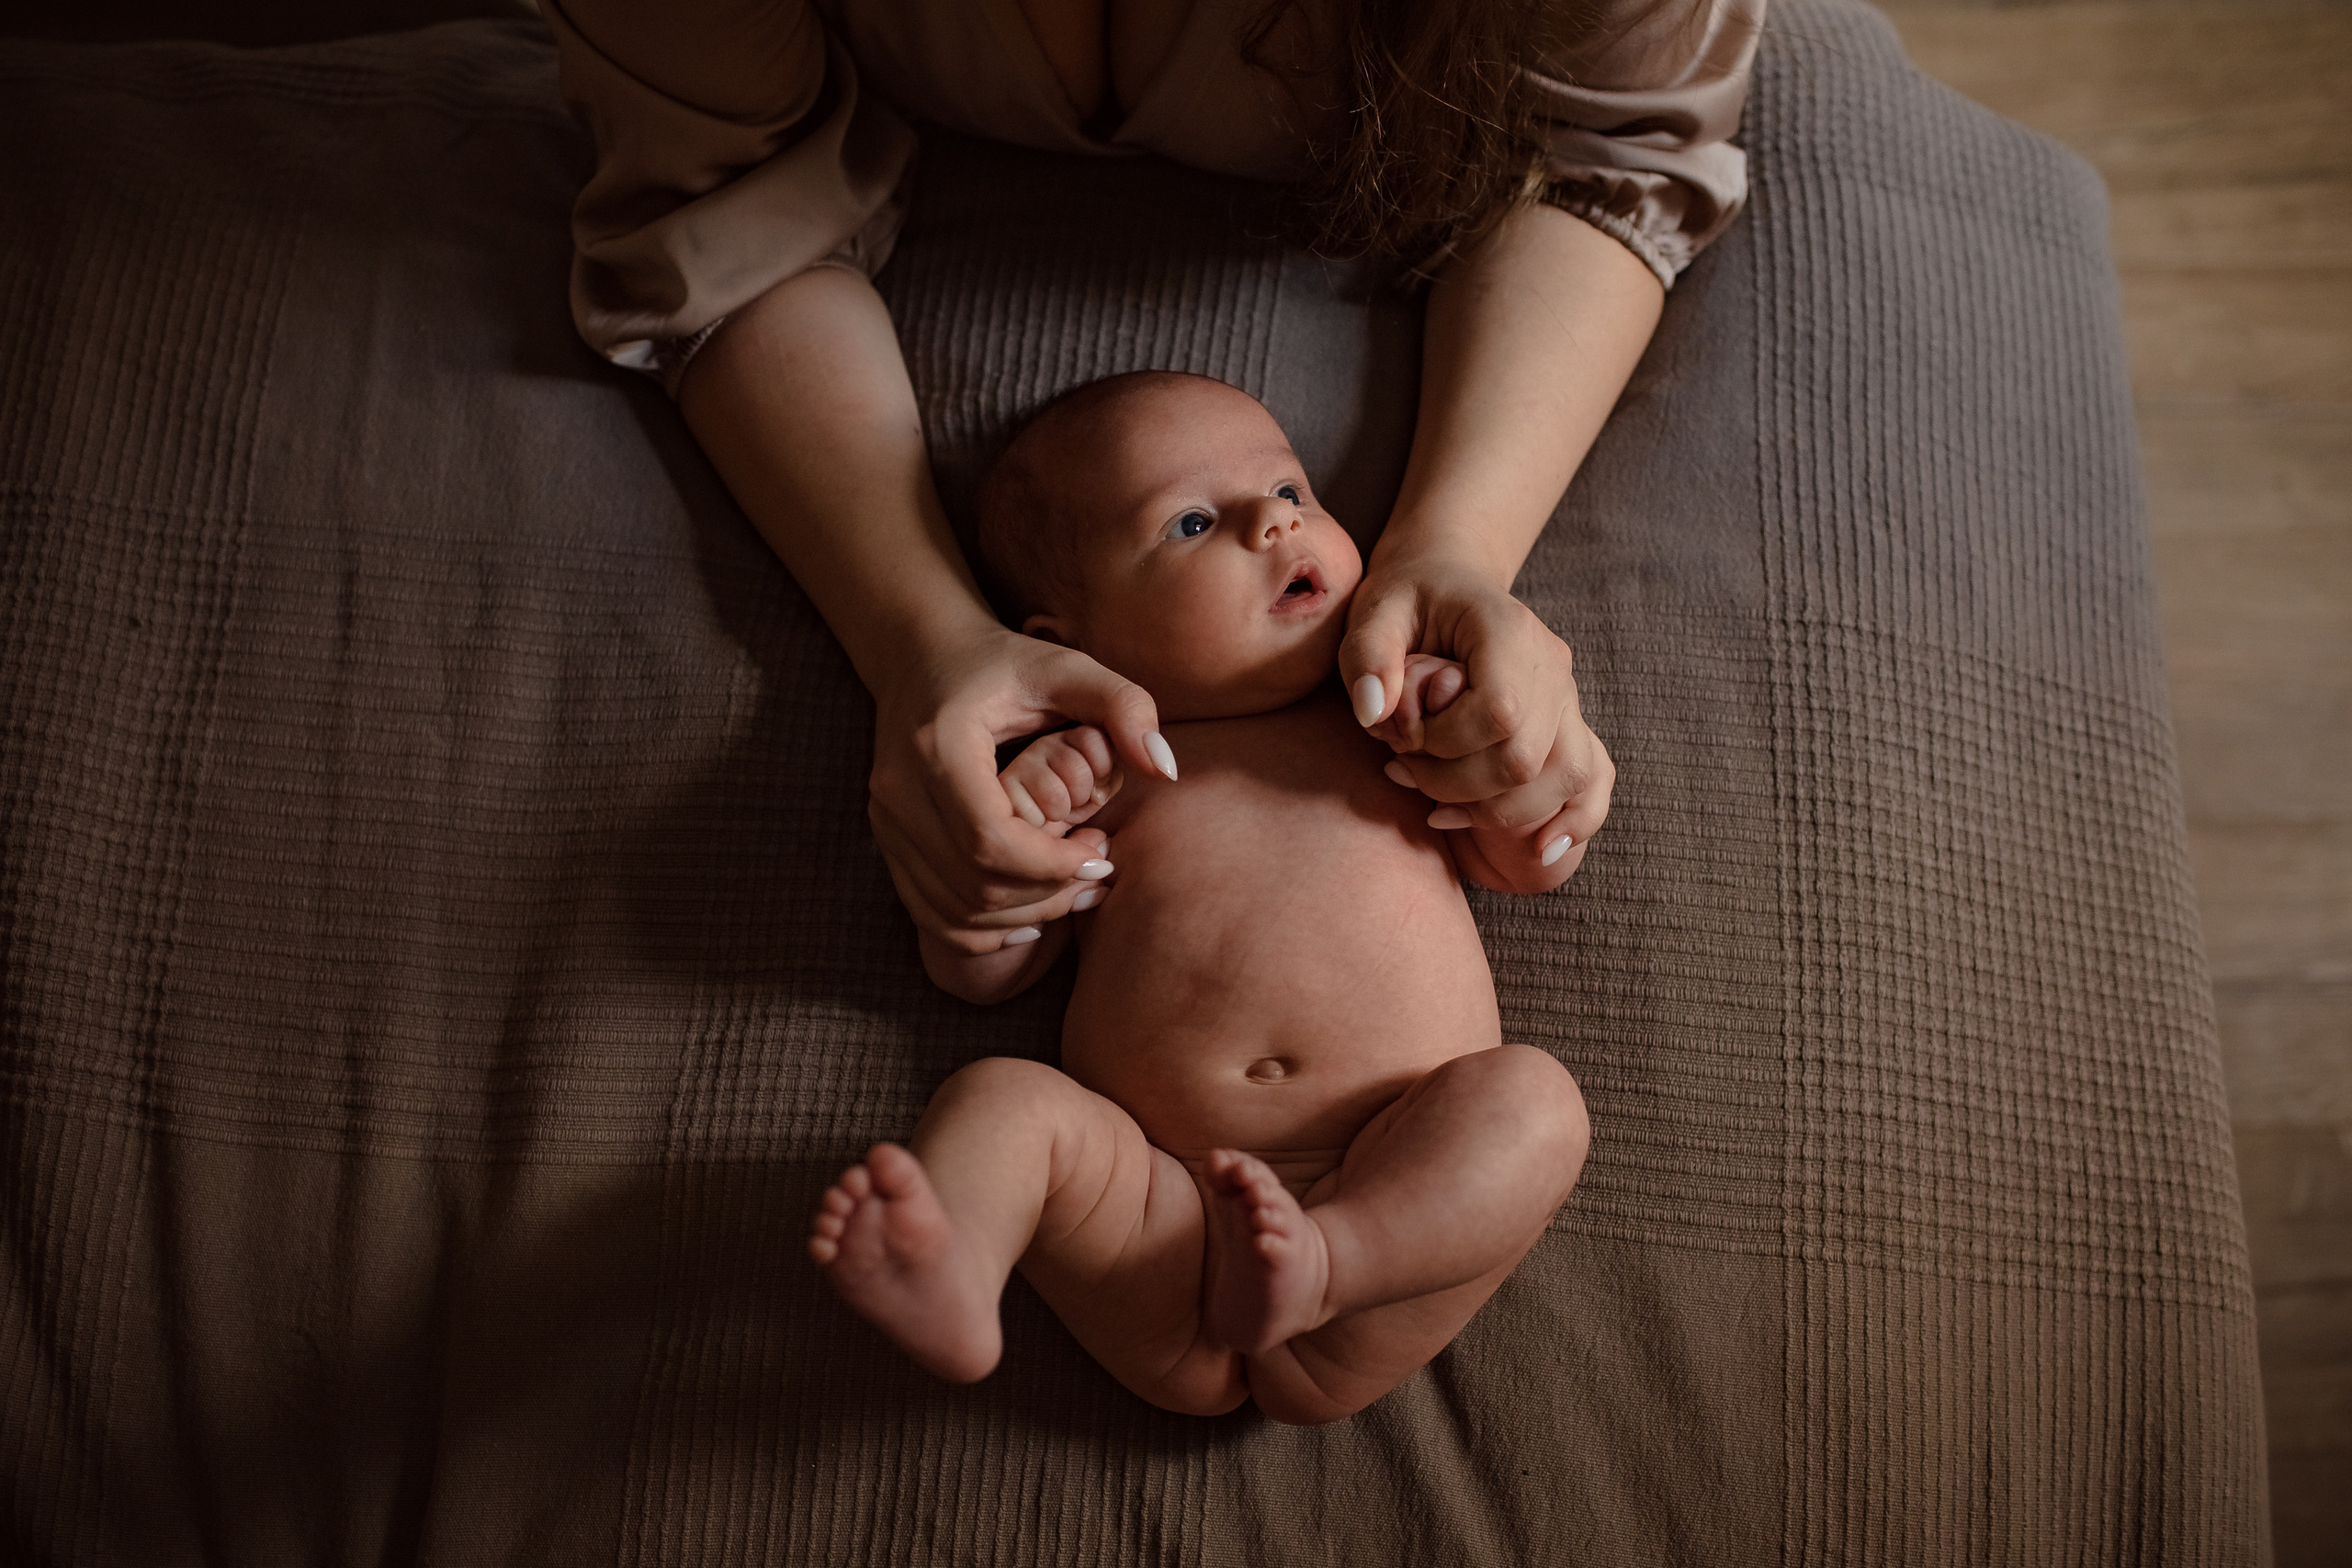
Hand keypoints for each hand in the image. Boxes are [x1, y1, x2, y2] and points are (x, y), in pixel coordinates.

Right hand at [868, 621, 1170, 955]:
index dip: (1052, 866)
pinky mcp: (887, 840)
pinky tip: (1031, 915)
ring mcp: (886, 820)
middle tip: (1099, 874)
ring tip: (1076, 892)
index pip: (990, 839)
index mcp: (940, 747)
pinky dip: (983, 929)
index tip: (1102, 855)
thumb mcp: (1067, 667)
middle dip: (1046, 895)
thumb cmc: (1003, 662)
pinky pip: (931, 912)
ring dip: (1022, 916)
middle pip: (973, 883)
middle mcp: (900, 790)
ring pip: (953, 908)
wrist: (921, 656)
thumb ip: (1124, 706)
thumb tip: (1165, 769)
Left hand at [1342, 553, 1613, 894]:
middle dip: (1457, 786)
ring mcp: (1568, 697)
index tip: (1401, 738)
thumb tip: (1377, 715)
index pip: (1500, 713)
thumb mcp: (1373, 612)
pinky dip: (1572, 820)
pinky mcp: (1570, 724)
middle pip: (1528, 758)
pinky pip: (1596, 781)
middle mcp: (1552, 666)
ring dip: (1499, 811)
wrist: (1449, 581)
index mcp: (1508, 631)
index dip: (1445, 745)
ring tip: (1441, 808)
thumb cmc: (1407, 599)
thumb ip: (1367, 657)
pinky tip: (1538, 849)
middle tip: (1404, 772)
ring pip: (1566, 778)